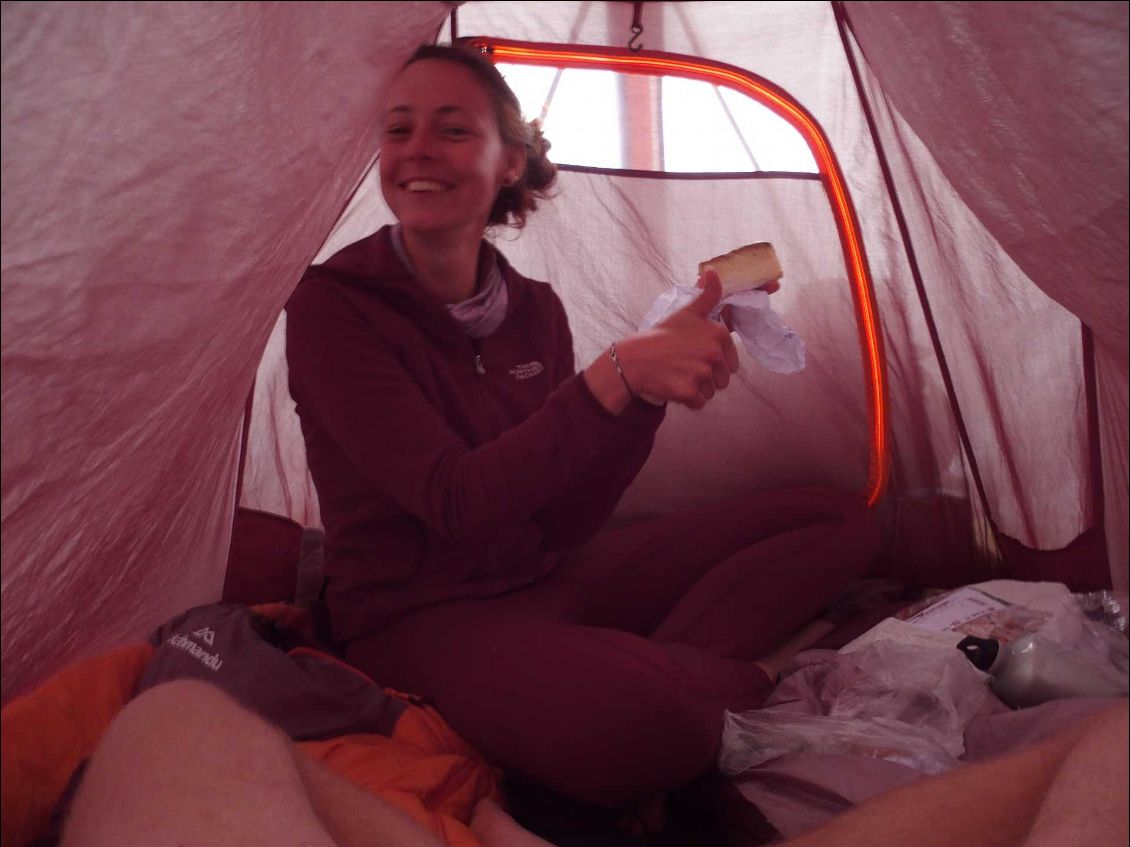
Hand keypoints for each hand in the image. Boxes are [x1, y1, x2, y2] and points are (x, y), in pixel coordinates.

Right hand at [614, 269, 739, 409]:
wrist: (634, 359)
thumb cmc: (662, 336)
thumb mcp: (687, 312)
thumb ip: (708, 295)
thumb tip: (714, 271)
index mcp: (718, 334)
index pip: (732, 361)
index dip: (714, 362)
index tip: (694, 356)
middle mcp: (713, 354)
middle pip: (724, 379)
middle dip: (707, 377)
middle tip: (685, 366)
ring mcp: (702, 374)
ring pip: (712, 392)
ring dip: (698, 389)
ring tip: (679, 375)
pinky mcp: (689, 392)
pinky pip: (699, 404)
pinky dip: (688, 400)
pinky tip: (674, 386)